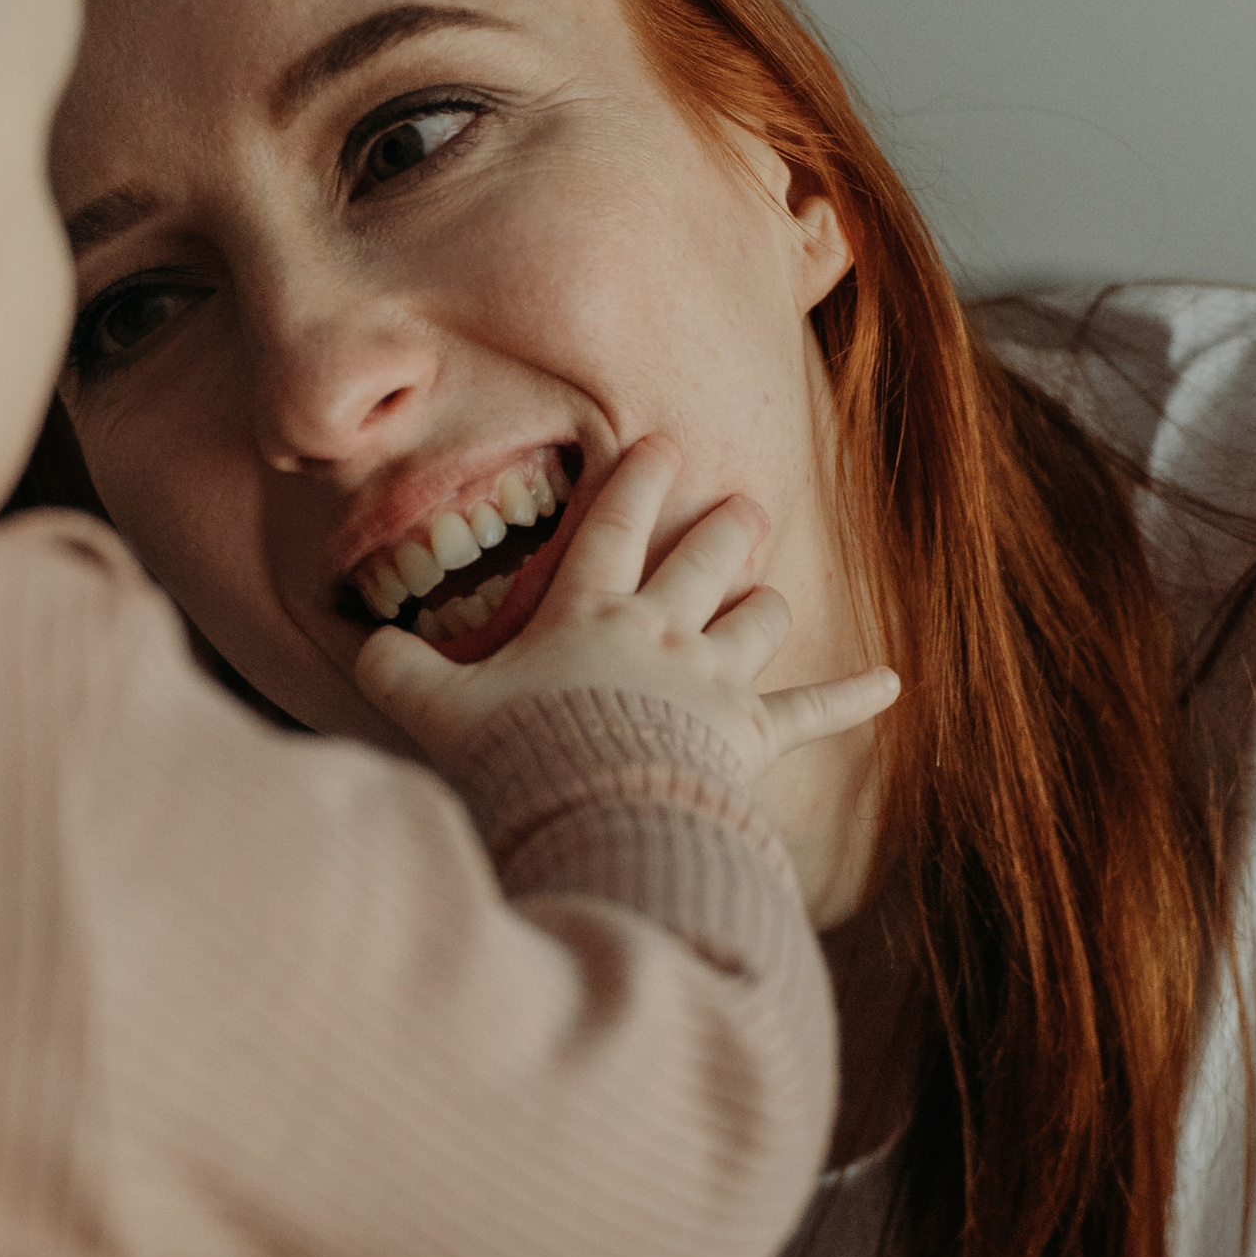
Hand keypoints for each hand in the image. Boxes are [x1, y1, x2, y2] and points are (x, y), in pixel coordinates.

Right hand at [354, 433, 897, 784]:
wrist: (593, 812)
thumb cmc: (517, 758)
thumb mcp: (434, 712)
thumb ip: (396, 673)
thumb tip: (364, 647)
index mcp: (589, 613)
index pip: (613, 528)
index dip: (634, 483)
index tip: (659, 444)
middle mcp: (662, 631)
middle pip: (702, 558)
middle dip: (722, 528)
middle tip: (740, 507)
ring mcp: (714, 680)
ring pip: (757, 621)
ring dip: (764, 606)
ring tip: (770, 595)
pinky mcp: (751, 735)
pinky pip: (811, 711)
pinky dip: (851, 697)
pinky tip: (892, 682)